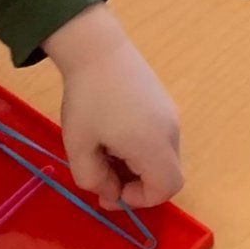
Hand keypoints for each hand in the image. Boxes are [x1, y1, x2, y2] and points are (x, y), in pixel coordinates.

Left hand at [43, 5, 182, 210]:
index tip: (111, 189)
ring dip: (138, 165)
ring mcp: (170, 114)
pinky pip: (160, 137)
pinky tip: (115, 131)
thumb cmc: (87, 99)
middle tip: (104, 174)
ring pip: (162, 156)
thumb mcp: (79, 147)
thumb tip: (111, 193)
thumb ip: (94, 181)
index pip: (167, 188)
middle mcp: (171, 131)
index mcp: (153, 144)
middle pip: (167, 173)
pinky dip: (142, 147)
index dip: (141, 199)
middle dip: (137, 183)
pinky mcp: (164, 102)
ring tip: (106, 149)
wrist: (97, 48)